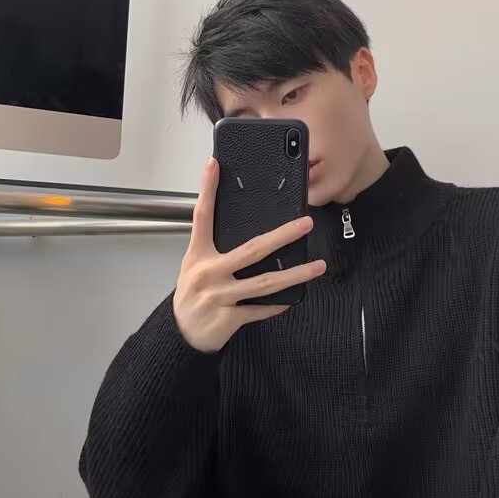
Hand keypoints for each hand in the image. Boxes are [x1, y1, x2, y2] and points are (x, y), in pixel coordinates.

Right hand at [173, 157, 326, 352]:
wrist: (181, 332)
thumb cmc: (193, 295)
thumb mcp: (195, 266)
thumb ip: (216, 249)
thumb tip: (250, 233)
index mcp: (199, 254)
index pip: (203, 216)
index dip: (208, 189)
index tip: (214, 165)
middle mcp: (209, 272)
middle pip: (251, 249)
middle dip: (282, 235)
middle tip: (305, 223)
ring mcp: (219, 295)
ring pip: (264, 283)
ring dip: (295, 274)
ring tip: (317, 267)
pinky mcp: (229, 317)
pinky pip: (259, 309)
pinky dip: (276, 306)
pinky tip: (294, 299)